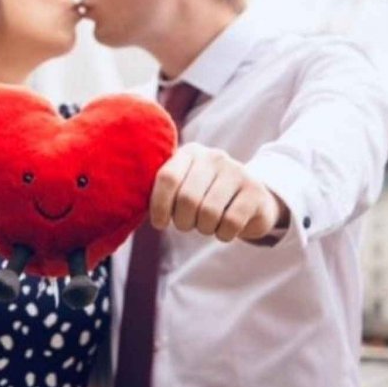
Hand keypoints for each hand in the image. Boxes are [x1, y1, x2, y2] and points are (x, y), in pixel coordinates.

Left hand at [150, 143, 287, 241]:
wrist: (251, 199)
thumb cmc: (206, 197)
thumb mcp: (184, 186)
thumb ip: (162, 190)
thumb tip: (132, 202)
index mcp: (191, 153)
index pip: (168, 177)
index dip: (159, 205)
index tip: (160, 223)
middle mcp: (215, 157)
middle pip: (188, 199)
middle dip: (184, 222)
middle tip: (189, 224)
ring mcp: (238, 172)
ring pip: (209, 213)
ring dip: (205, 228)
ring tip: (209, 223)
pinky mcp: (255, 192)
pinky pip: (230, 223)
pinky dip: (223, 234)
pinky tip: (226, 228)